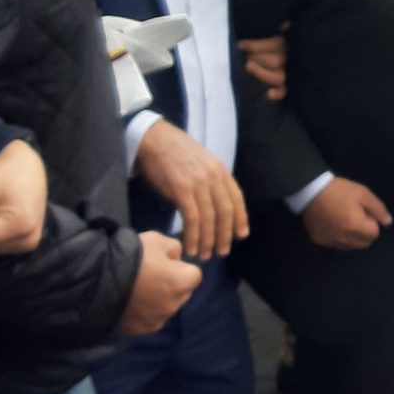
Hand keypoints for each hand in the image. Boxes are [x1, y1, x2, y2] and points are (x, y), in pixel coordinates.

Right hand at [115, 231, 201, 336]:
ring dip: (158, 299)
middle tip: (151, 274)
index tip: (165, 263)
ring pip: (166, 308)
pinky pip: (149, 320)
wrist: (97, 279)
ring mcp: (156, 320)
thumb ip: (174, 248)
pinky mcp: (140, 330)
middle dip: (172, 284)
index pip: (194, 275)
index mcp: (180, 282)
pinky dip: (144, 312)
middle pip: (181, 293)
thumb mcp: (157, 239)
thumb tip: (177, 257)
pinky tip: (129, 301)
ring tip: (137, 288)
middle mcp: (172, 305)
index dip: (181, 267)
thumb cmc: (131, 256)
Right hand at [136, 120, 248, 260]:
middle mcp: (213, 176)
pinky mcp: (182, 189)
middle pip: (225, 211)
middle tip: (221, 252)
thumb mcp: (200, 161)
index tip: (241, 235)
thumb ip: (209, 180)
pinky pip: (192, 218)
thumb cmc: (173, 152)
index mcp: (220, 168)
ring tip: (204, 255)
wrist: (152, 139)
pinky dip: (193, 236)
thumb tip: (214, 204)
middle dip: (225, 235)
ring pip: (210, 218)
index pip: (237, 198)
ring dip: (208, 240)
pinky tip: (190, 247)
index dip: (241, 218)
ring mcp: (198, 182)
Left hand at [240, 26, 288, 102]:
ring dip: (262, 73)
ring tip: (248, 67)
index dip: (257, 45)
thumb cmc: (258, 43)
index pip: (276, 43)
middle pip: (278, 60)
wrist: (260, 57)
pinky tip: (269, 93)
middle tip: (246, 58)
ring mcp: (286, 72)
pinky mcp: (283, 86)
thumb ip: (274, 28)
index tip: (241, 45)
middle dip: (259, 58)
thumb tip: (284, 24)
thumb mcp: (263, 32)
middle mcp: (287, 57)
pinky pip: (284, 91)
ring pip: (280, 76)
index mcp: (285, 42)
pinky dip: (278, 93)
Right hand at [302, 176, 391, 250]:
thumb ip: (378, 209)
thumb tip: (388, 223)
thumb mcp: (363, 193)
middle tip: (355, 216)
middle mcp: (344, 239)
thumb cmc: (340, 190)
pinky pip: (335, 244)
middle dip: (364, 232)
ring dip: (352, 237)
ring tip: (344, 219)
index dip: (371, 222)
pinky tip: (333, 224)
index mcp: (356, 227)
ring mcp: (330, 241)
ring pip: (350, 246)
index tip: (363, 211)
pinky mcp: (319, 240)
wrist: (310, 190)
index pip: (374, 234)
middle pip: (364, 243)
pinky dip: (338, 237)